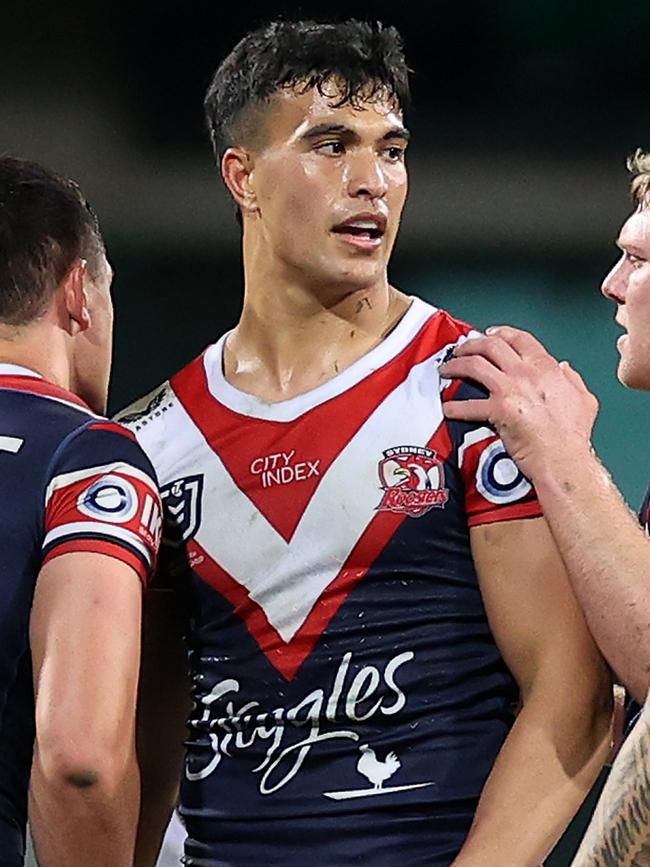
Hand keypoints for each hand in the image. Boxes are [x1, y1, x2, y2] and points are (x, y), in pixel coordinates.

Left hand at [441, 326, 597, 481]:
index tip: (488, 334)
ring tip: (445, 370)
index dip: (500, 333)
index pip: (520, 339)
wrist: (564, 460)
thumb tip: (564, 368)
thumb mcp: (584, 400)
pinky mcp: (498, 411)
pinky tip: (448, 408)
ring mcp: (511, 390)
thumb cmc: (573, 436)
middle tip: (460, 350)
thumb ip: (572, 379)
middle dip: (470, 344)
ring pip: (474, 366)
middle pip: (491, 345)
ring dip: (455, 366)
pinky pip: (468, 405)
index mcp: (547, 368)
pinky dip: (454, 407)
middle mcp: (526, 374)